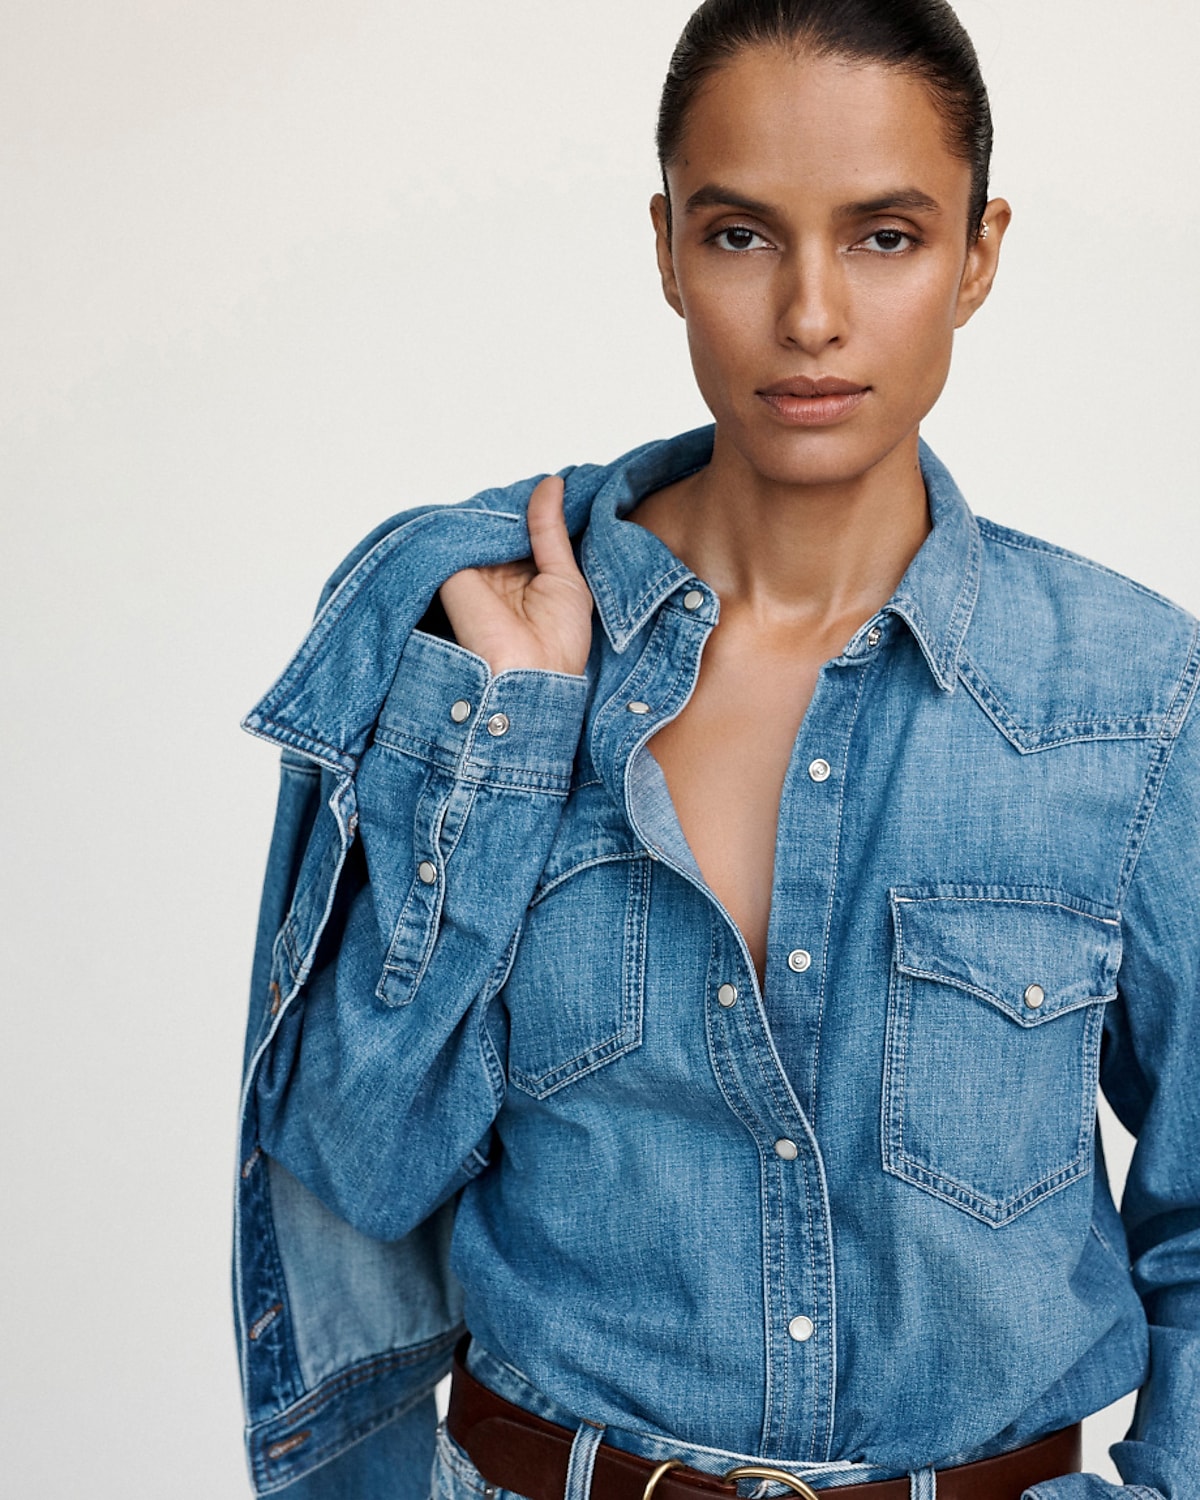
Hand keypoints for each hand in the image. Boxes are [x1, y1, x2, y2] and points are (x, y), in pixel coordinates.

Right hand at [438, 476, 594, 676]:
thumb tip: (551, 482)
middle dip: (516, 503)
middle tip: (539, 481)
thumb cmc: (559, 641)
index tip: (550, 481)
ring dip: (499, 509)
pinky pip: (460, 535)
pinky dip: (478, 519)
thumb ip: (551, 529)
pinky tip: (500, 508)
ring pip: (482, 526)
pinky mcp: (454, 574)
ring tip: (521, 494)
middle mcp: (498, 572)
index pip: (523, 529)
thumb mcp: (565, 575)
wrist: (534, 676)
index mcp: (525, 575)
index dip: (533, 507)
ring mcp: (475, 572)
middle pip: (501, 524)